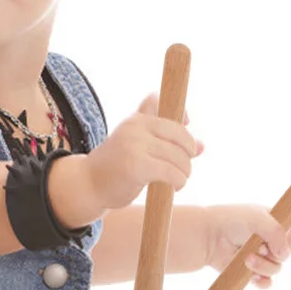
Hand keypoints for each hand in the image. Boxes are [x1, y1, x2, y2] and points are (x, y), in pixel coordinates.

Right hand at [84, 92, 203, 209]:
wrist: (88, 186)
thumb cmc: (114, 167)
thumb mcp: (135, 145)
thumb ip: (165, 141)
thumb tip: (202, 146)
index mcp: (135, 120)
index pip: (160, 102)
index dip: (181, 116)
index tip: (186, 131)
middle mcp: (135, 128)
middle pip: (179, 135)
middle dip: (188, 154)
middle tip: (183, 168)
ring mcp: (135, 146)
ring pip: (179, 156)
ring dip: (185, 172)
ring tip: (179, 180)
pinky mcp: (137, 166)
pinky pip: (172, 172)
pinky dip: (179, 181)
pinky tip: (175, 187)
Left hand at [204, 205, 290, 287]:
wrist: (207, 237)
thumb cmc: (231, 221)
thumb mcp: (257, 218)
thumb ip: (276, 232)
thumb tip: (285, 254)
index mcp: (274, 223)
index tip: (283, 236)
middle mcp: (269, 240)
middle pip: (287, 253)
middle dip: (274, 253)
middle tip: (259, 247)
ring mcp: (260, 256)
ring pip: (276, 269)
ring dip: (264, 266)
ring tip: (247, 259)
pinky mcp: (250, 271)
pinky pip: (265, 282)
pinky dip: (262, 282)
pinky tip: (253, 277)